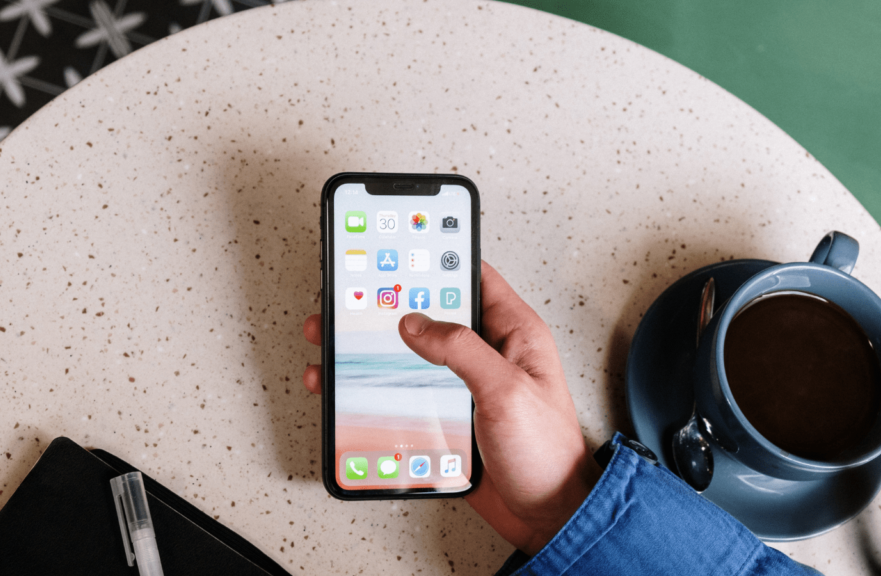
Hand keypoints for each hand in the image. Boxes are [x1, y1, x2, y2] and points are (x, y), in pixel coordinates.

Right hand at [302, 261, 599, 554]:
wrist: (547, 516)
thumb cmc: (547, 453)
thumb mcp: (507, 391)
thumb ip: (462, 351)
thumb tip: (417, 323)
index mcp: (513, 333)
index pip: (471, 278)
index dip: (436, 261)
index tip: (397, 254)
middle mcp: (486, 354)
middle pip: (429, 316)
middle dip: (388, 308)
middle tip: (348, 301)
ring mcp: (463, 386)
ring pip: (409, 356)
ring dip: (372, 351)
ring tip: (333, 343)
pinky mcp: (446, 417)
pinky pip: (405, 394)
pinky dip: (375, 391)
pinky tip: (350, 391)